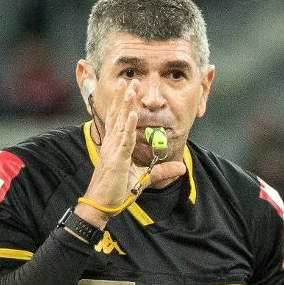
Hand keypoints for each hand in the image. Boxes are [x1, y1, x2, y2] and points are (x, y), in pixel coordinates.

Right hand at [75, 79, 185, 227]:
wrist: (102, 205)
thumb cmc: (117, 192)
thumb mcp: (143, 179)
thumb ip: (161, 172)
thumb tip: (181, 168)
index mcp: (116, 147)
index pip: (120, 121)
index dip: (124, 104)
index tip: (129, 88)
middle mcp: (112, 144)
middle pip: (119, 116)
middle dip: (125, 97)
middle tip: (130, 79)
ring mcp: (113, 151)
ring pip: (120, 123)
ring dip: (125, 104)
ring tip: (130, 86)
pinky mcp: (116, 160)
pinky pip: (124, 140)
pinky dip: (128, 126)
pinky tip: (132, 113)